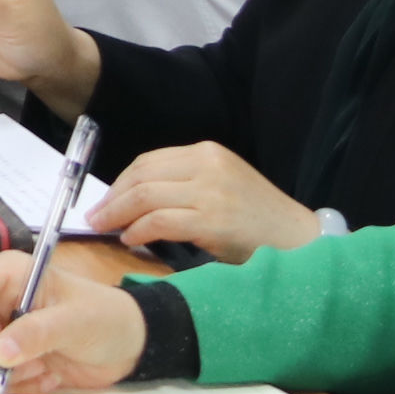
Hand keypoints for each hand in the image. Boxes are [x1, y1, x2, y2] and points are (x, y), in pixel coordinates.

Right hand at [0, 254, 148, 392]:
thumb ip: (38, 332)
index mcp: (7, 276)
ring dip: (0, 377)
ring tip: (40, 372)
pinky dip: (12, 388)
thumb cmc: (106, 319)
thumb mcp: (78, 320)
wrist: (126, 346)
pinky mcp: (3, 360)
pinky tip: (44, 379)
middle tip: (24, 369)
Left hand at [96, 140, 323, 262]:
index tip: (104, 199)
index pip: (149, 161)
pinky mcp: (213, 220)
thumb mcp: (221, 186)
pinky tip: (131, 239)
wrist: (299, 240)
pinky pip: (161, 222)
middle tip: (95, 216)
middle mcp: (208, 165)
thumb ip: (184, 184)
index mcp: (208, 153)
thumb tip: (133, 199)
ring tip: (105, 228)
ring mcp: (211, 192)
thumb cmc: (257, 220)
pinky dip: (139, 230)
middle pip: (142, 176)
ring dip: (119, 214)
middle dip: (112, 198)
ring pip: (146, 197)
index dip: (120, 182)